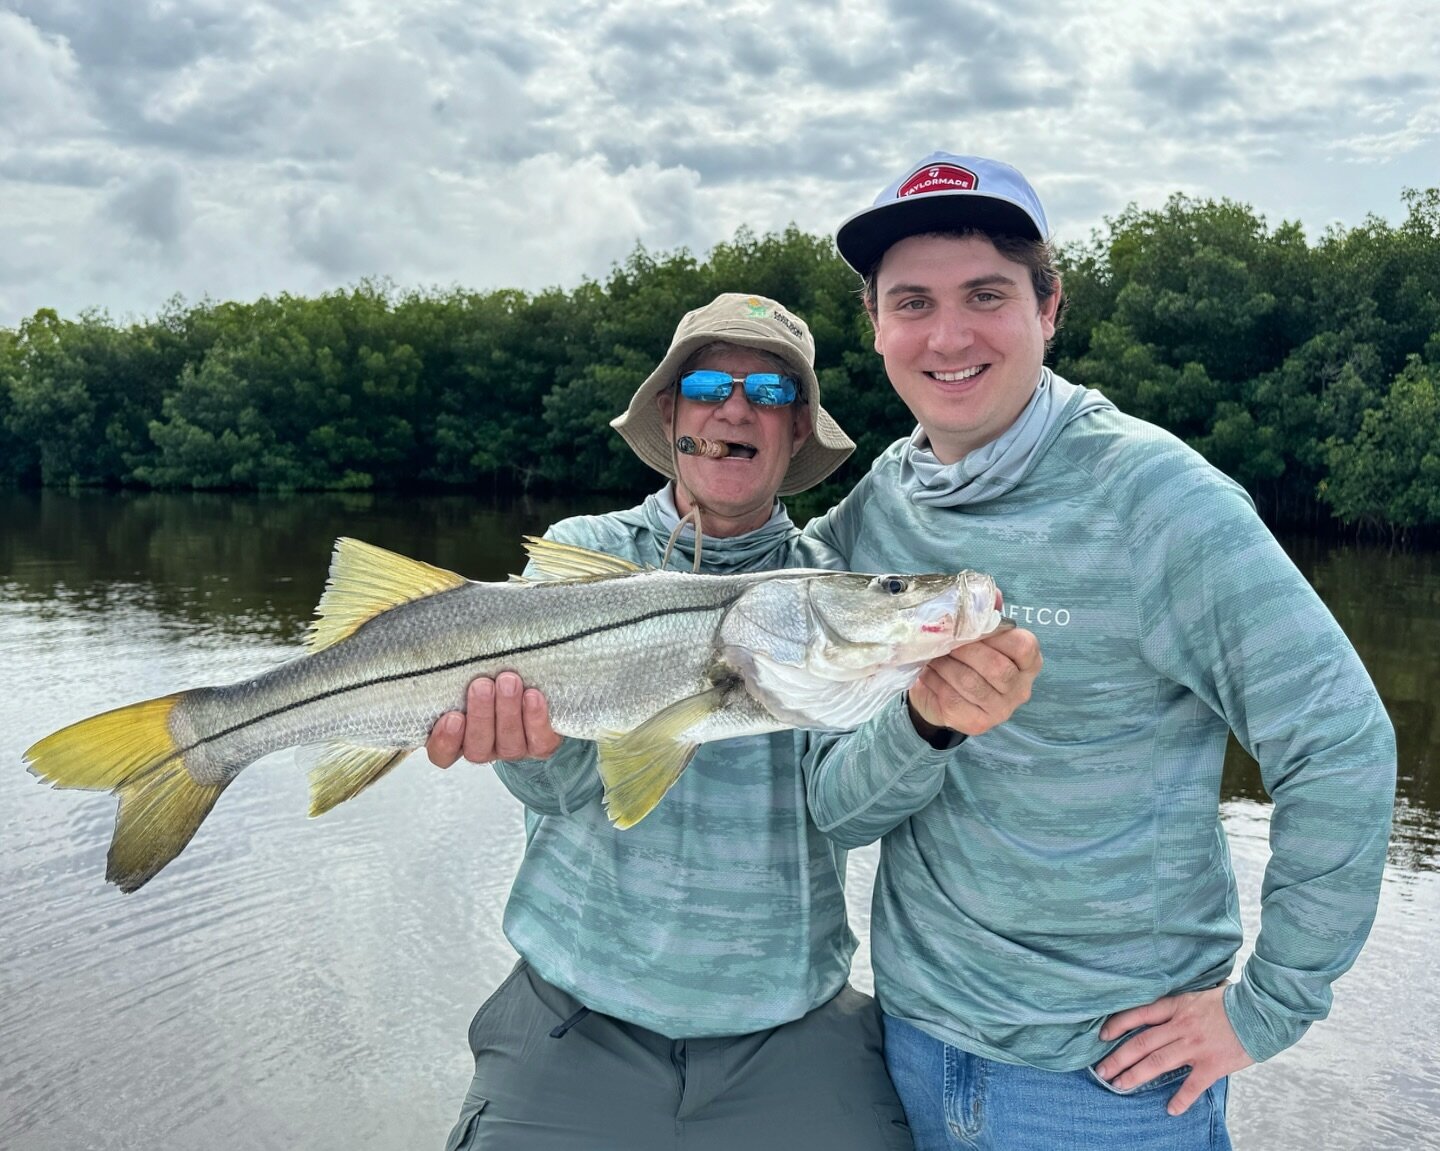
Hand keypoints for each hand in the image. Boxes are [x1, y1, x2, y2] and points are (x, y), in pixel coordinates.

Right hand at [426, 673, 561, 766]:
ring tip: (509, 681)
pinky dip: (536, 719)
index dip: (445, 741)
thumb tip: (427, 645)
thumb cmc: (489, 672)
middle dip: (481, 715)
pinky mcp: (541, 745)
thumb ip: (454, 669)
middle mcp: (484, 747)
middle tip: (482, 685)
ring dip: (508, 712)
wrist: (533, 675)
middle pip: (477, 747)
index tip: (452, 717)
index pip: (442, 753)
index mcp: (457, 737)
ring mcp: (513, 748)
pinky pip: (540, 742)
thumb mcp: (468, 670)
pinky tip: (533, 695)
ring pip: (508, 744)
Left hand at [907, 625, 1040, 739]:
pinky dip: (937, 683)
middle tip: (944, 641)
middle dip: (965, 650)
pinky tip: (929, 674)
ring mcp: (1002, 710)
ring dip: (947, 665)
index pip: (1023, 645)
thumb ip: (986, 614)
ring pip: (972, 683)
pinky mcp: (978, 723)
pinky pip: (954, 700)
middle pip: (997, 667)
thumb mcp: (977, 635)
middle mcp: (1021, 688)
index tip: (968, 626)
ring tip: (933, 656)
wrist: (941, 694)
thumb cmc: (966, 658)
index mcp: (1029, 662)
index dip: (994, 634)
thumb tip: (991, 594)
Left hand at [1096, 986, 1254, 1114]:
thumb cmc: (1232, 1000)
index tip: (1102, 1035)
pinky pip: (1192, 1086)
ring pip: (1158, 1063)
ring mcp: (1195, 1046)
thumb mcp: (1200, 992)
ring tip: (1120, 1085)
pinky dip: (1180, 1099)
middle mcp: (1181, 1026)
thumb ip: (1182, 1001)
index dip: (1118, 1025)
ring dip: (1136, 1075)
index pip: (1139, 1014)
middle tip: (1102, 1070)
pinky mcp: (1212, 1064)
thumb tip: (1168, 1003)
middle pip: (1142, 1043)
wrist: (1261, 1011)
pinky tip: (1170, 1109)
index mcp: (1177, 1006)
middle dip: (1119, 1058)